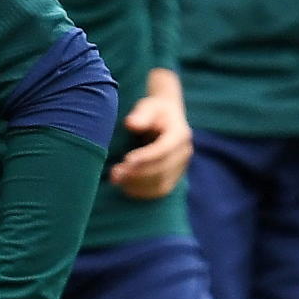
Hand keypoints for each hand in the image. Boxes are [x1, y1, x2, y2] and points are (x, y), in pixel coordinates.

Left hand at [109, 68, 191, 197]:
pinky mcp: (175, 177)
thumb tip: (131, 124)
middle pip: (162, 169)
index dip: (146, 157)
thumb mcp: (148, 107)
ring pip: (161, 183)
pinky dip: (143, 192)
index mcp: (180, 134)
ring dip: (137, 184)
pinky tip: (126, 187)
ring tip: (116, 180)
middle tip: (114, 173)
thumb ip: (141, 115)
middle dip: (137, 173)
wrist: (166, 118)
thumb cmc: (154, 111)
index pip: (164, 149)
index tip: (126, 160)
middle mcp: (185, 152)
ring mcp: (181, 167)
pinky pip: (160, 190)